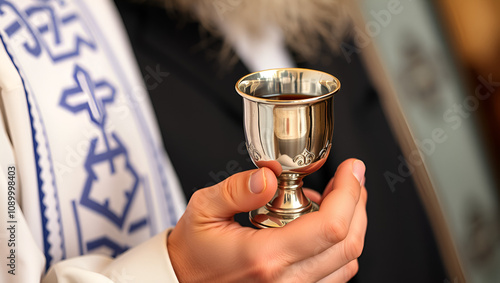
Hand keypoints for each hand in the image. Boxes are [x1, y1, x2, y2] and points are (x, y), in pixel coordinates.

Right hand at [167, 159, 366, 282]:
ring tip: (333, 198)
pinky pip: (335, 275)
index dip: (349, 193)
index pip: (330, 227)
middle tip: (350, 178)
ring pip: (347, 262)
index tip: (350, 170)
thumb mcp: (203, 210)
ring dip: (351, 224)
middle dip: (357, 203)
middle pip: (348, 244)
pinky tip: (321, 224)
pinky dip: (339, 246)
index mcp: (264, 258)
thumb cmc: (193, 251)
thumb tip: (268, 176)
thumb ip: (236, 190)